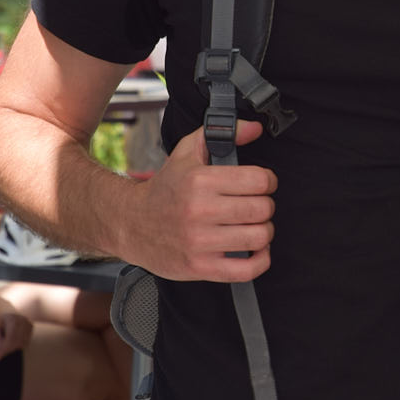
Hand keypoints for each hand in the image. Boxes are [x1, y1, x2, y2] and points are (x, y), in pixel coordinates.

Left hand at [0, 298, 32, 359]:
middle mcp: (24, 320)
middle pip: (16, 343)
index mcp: (13, 318)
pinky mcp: (31, 328)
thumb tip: (0, 351)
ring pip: (21, 344)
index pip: (11, 339)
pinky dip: (15, 346)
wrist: (2, 307)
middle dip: (5, 350)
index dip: (4, 350)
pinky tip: (7, 342)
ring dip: (10, 349)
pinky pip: (24, 342)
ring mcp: (29, 324)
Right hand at [126, 119, 276, 282]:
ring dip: (264, 232)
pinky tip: (256, 251)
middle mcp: (199, 210)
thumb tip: (255, 128)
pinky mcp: (200, 267)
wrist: (131, 224)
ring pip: (258, 237)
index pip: (258, 180)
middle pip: (262, 209)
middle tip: (257, 205)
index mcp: (199, 180)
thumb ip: (221, 133)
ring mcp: (199, 241)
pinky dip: (260, 261)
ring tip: (254, 226)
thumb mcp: (187, 152)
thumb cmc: (164, 189)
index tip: (263, 184)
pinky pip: (246, 270)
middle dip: (266, 206)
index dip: (268, 180)